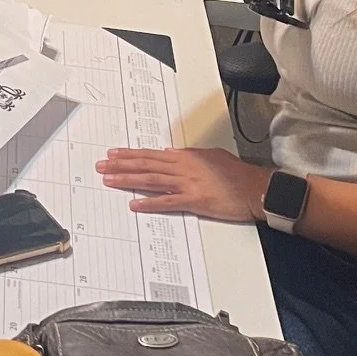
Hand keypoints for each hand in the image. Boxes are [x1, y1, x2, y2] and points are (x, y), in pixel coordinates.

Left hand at [97, 146, 272, 222]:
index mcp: (185, 156)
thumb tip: (171, 152)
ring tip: (110, 181)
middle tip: (102, 166)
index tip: (113, 155)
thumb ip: (189, 155)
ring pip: (151, 180)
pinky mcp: (195, 200)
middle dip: (121, 165)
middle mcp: (183, 167)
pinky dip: (150, 202)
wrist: (254, 187)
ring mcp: (188, 183)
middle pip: (146, 165)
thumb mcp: (210, 156)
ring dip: (128, 180)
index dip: (130, 154)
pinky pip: (167, 202)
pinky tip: (135, 203)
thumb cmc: (236, 174)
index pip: (151, 154)